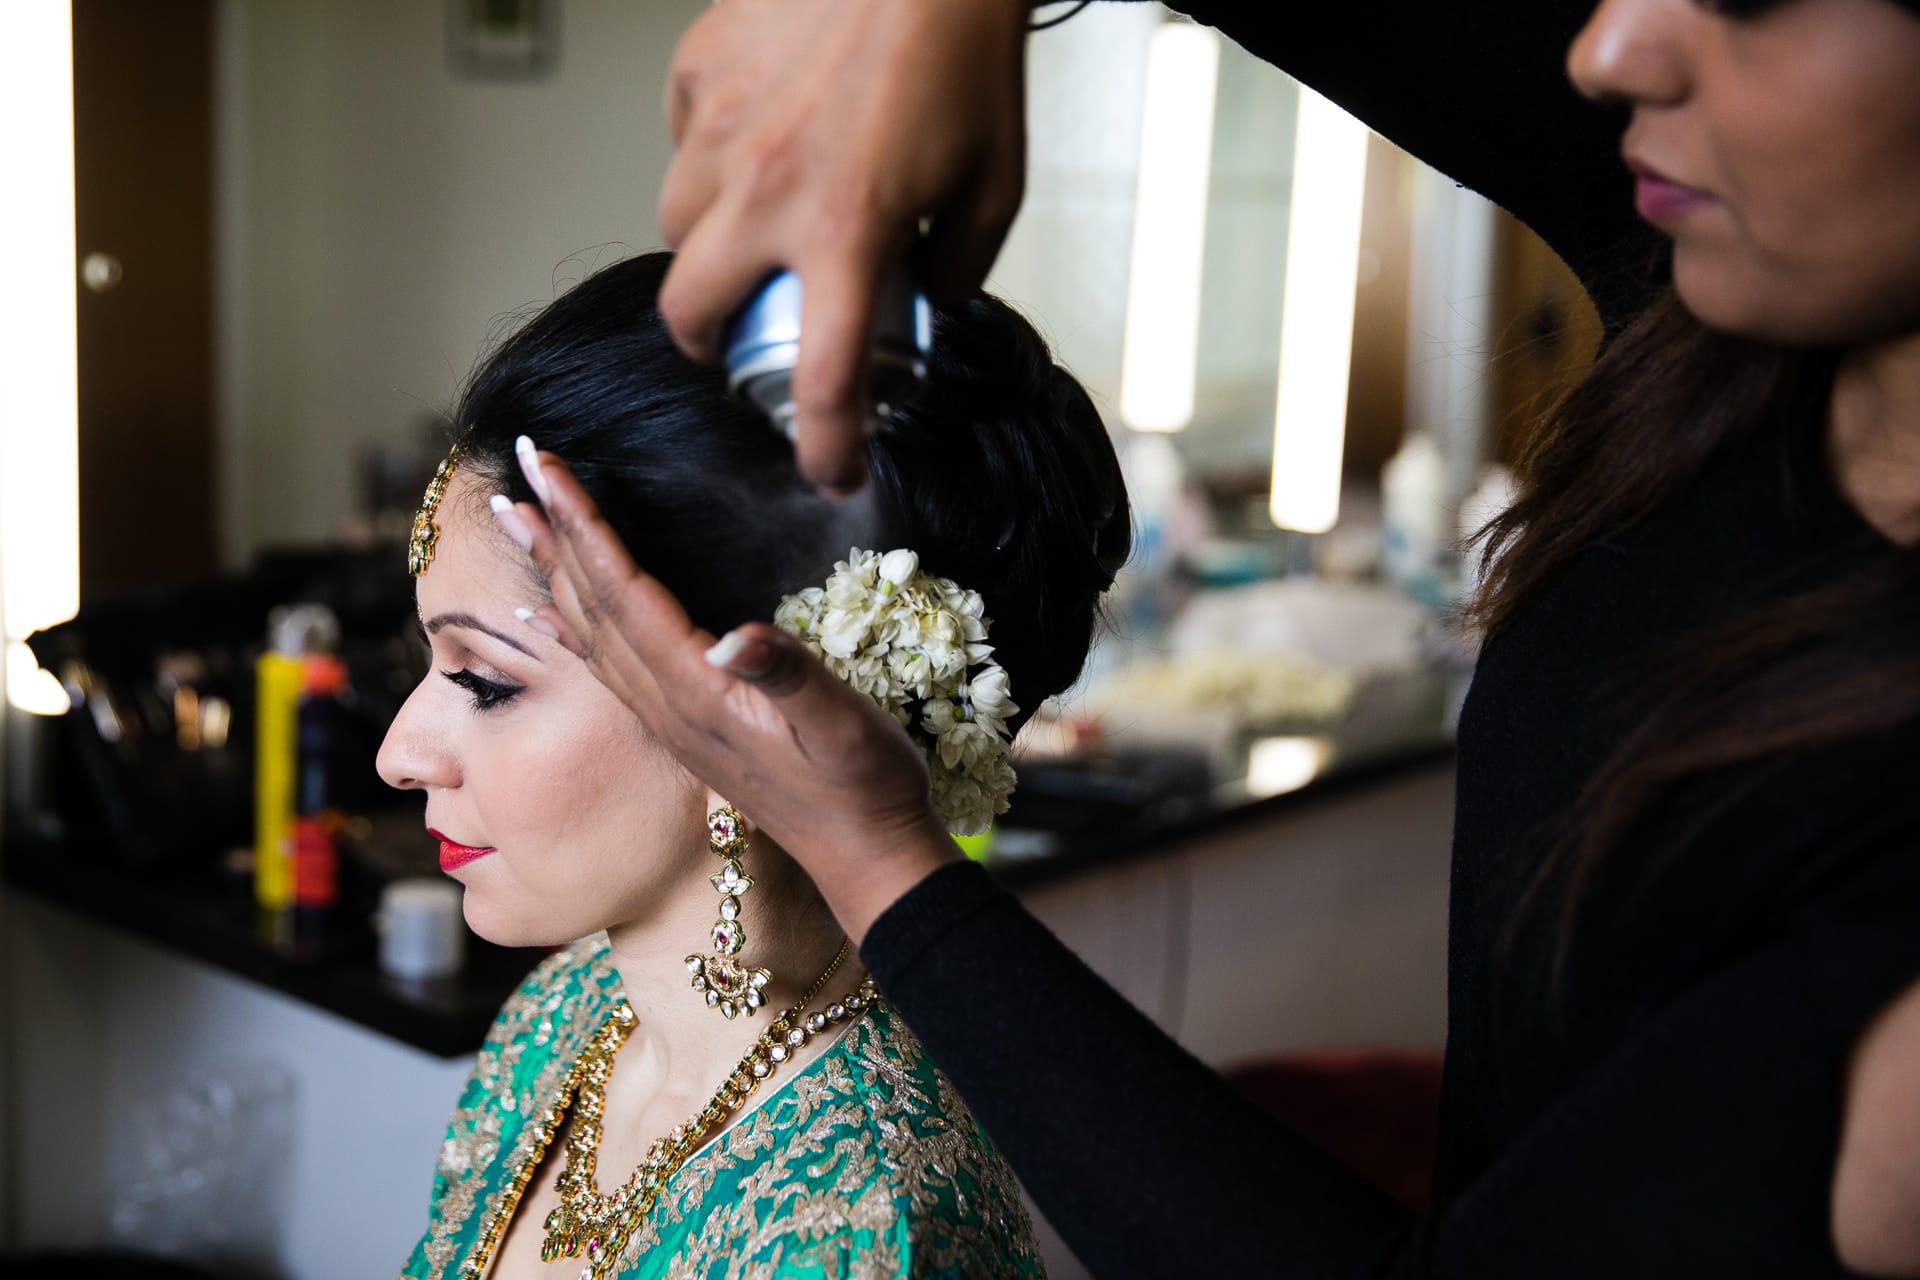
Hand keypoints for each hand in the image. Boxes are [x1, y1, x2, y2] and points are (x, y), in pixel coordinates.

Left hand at [502, 444, 961, 942]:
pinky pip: (607, 666)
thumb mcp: (841, 727)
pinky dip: (571, 628)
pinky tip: (547, 617)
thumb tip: (736, 637)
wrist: (864, 859)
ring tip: (518, 519)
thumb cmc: (863, 787)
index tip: (544, 466)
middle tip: (514, 465)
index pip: (624, 591)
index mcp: (698, 690)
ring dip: (553, 569)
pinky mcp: (684, 729)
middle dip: (552, 531)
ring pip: (592, 631)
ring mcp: (671, 719)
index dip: (583, 524)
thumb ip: (787, 677)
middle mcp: (669, 702)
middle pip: (592, 604)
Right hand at [656, 0, 1030, 494]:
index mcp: (846, 232)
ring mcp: (720, 129)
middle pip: (689, 316)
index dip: (825, 447)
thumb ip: (954, 266)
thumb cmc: (968, 57)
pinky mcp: (700, 70)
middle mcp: (766, 191)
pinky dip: (712, 157)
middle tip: (741, 342)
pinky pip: (684, 140)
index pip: (820, 381)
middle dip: (710, 348)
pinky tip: (761, 138)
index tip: (830, 471)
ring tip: (755, 227)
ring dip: (707, 248)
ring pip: (675, 225)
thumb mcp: (994, 187)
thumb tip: (921, 301)